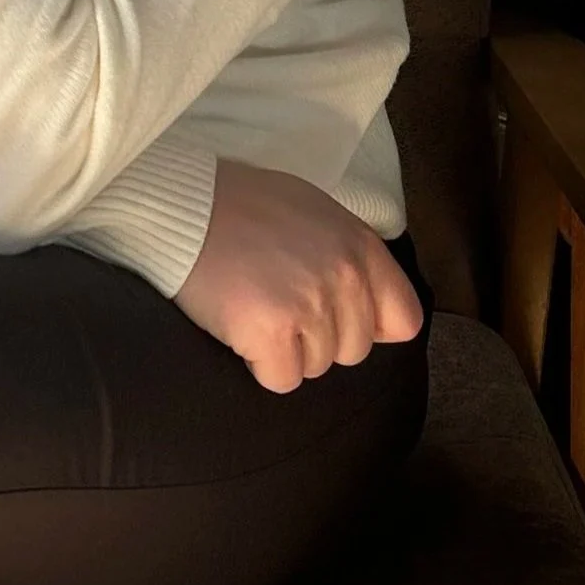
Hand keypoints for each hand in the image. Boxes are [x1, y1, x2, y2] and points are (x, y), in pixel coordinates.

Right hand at [175, 160, 424, 395]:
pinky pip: (282, 378)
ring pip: (317, 367)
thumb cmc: (241, 206)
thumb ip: (349, 256)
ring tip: (255, 307)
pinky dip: (259, 363)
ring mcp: (309, 307)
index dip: (370, 326)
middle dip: (318, 337)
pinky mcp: (271, 333)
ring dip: (286, 349)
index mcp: (361, 248)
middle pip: (353, 350)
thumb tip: (371, 313)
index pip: (403, 319)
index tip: (335, 317)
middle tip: (277, 303)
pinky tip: (240, 326)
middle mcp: (344, 278)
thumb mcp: (313, 212)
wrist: (181, 205)